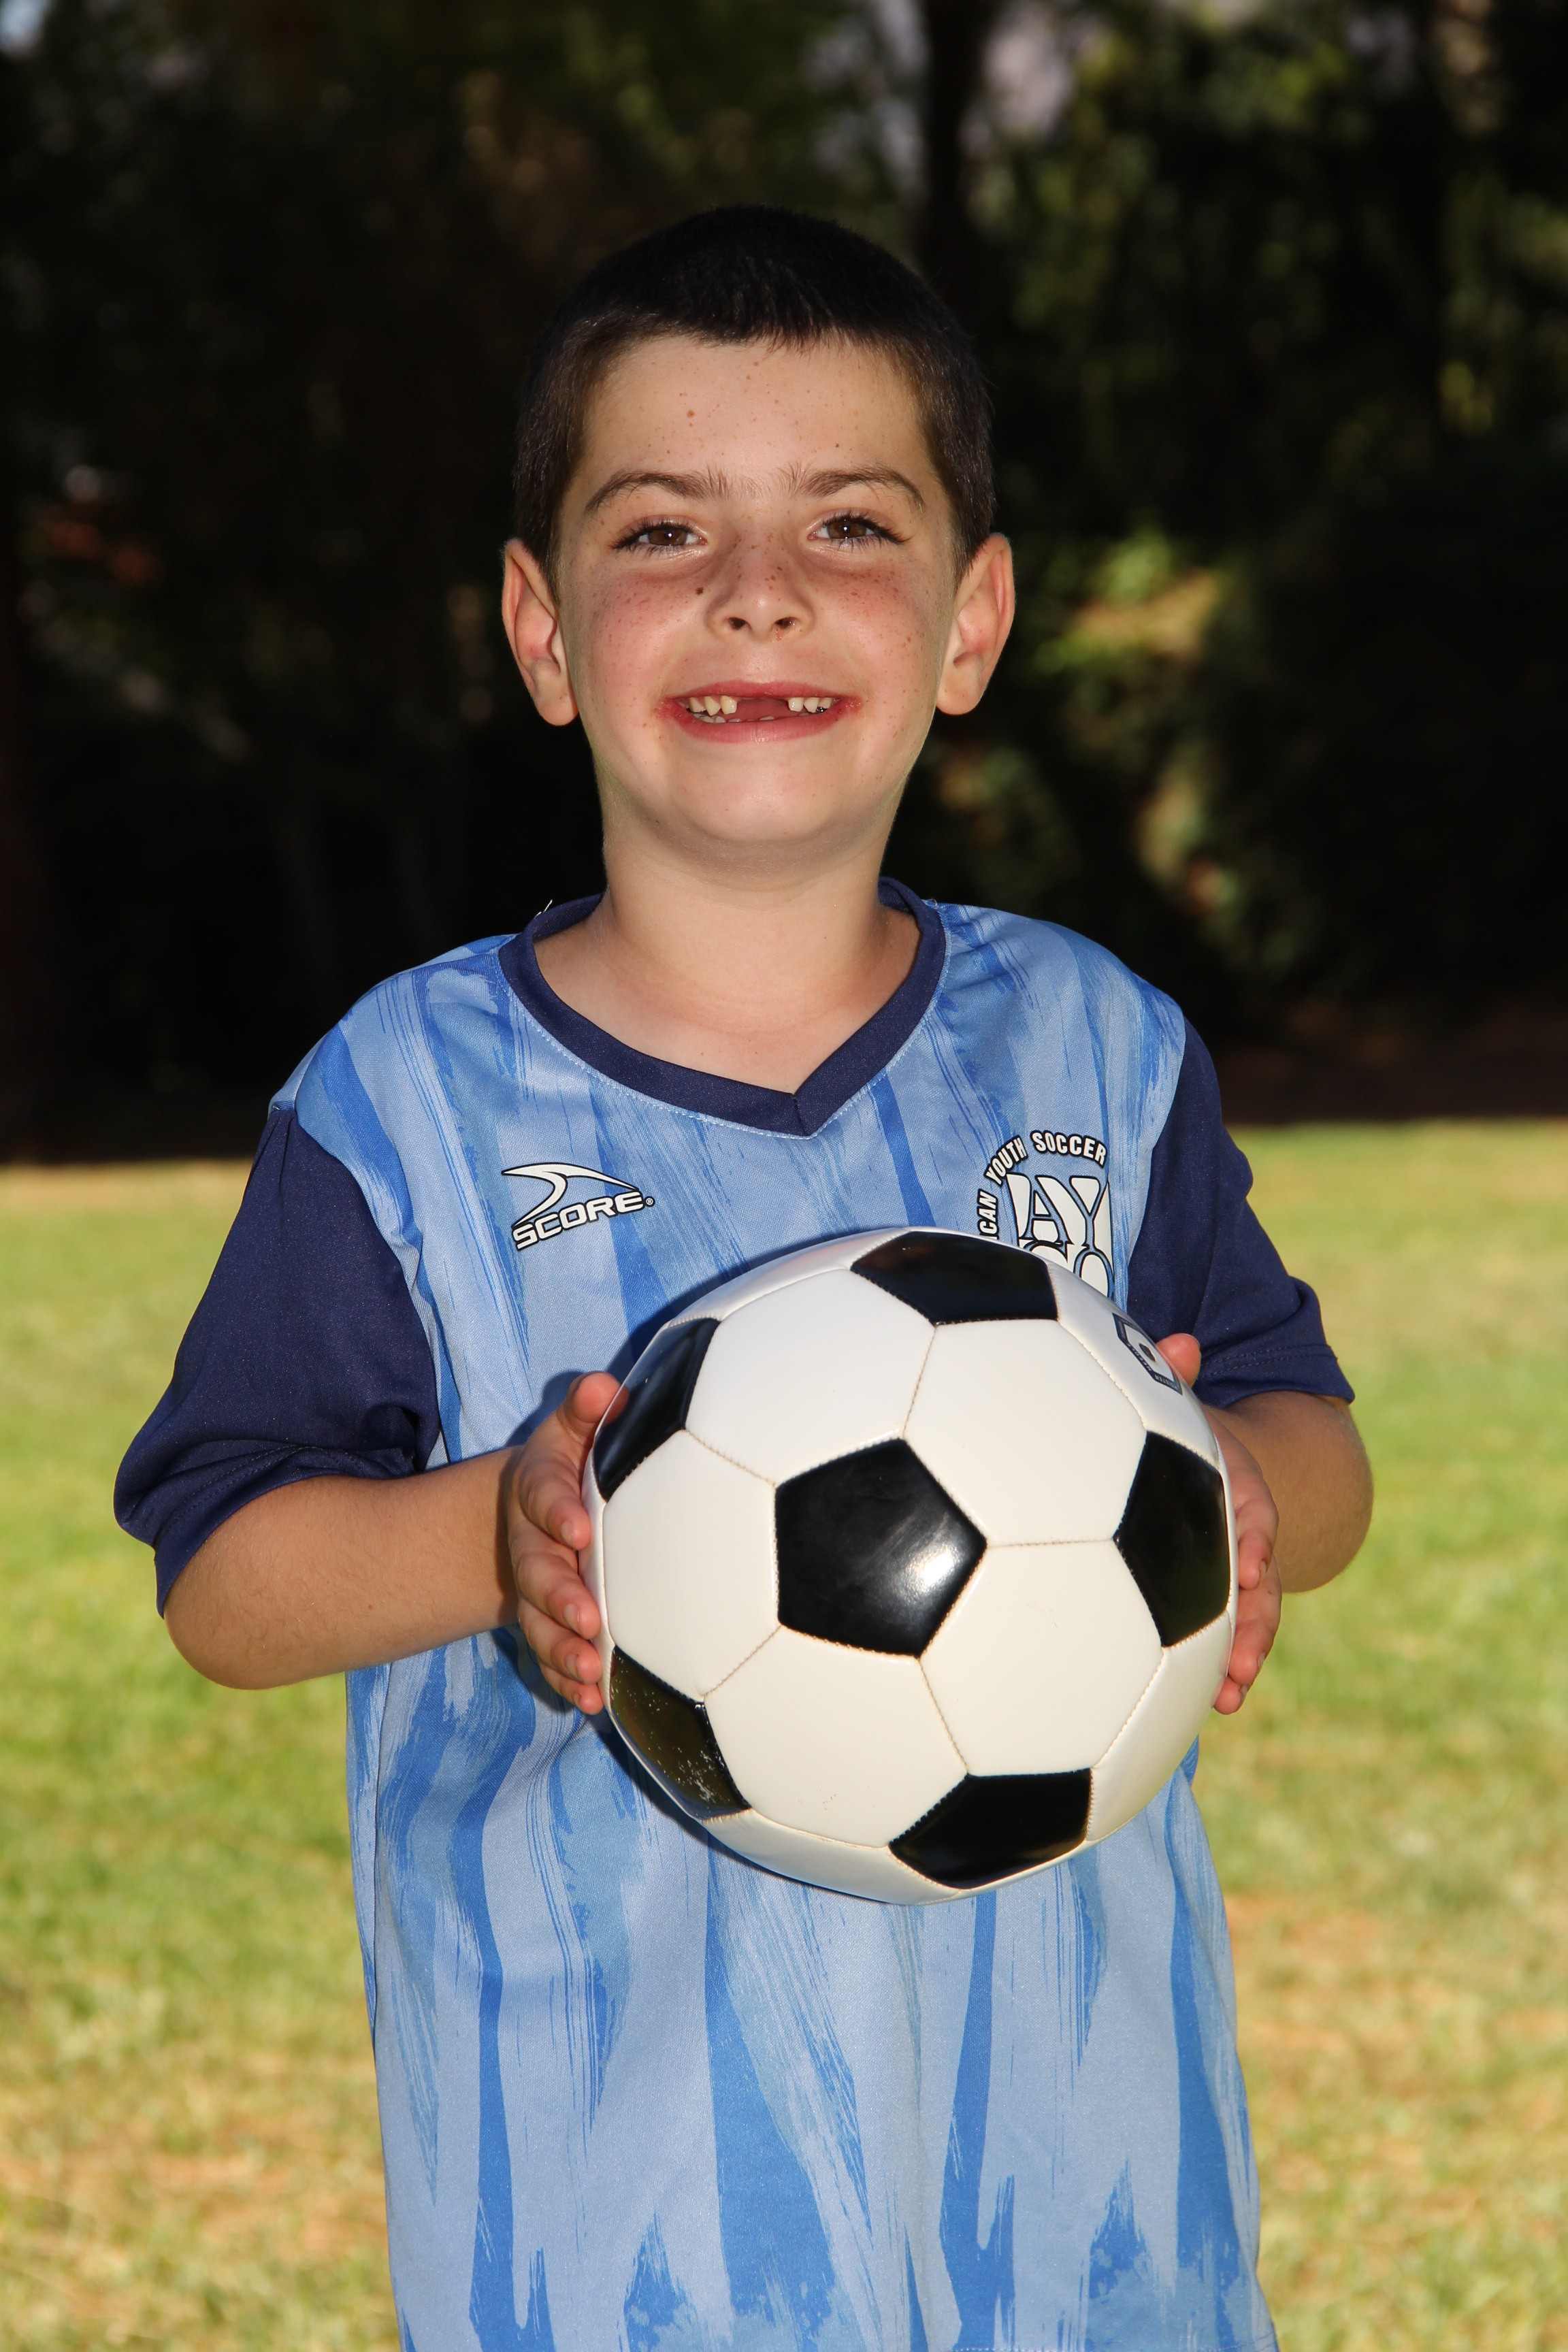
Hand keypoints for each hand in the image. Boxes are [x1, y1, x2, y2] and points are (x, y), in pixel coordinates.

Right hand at [503, 1370, 620, 1711]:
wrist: (537, 1509)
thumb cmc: (574, 1464)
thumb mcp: (574, 1430)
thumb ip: (585, 1409)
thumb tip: (602, 1387)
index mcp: (540, 1490)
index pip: (545, 1498)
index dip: (559, 1512)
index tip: (580, 1529)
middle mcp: (532, 1544)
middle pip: (538, 1573)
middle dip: (559, 1597)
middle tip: (588, 1619)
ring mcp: (536, 1590)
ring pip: (541, 1624)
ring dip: (563, 1650)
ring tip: (591, 1672)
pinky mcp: (548, 1625)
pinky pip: (551, 1656)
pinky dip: (566, 1680)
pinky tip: (589, 1701)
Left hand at [1155, 1334, 1280, 1714]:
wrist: (1188, 1456)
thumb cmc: (1168, 1428)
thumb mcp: (1169, 1402)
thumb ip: (1172, 1375)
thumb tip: (1181, 1342)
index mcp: (1230, 1482)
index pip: (1254, 1505)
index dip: (1258, 1533)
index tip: (1253, 1565)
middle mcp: (1237, 1531)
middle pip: (1260, 1578)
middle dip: (1257, 1620)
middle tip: (1241, 1661)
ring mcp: (1226, 1569)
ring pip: (1246, 1616)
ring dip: (1240, 1656)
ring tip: (1228, 1697)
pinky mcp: (1206, 1598)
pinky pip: (1217, 1633)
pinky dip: (1215, 1666)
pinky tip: (1206, 1706)